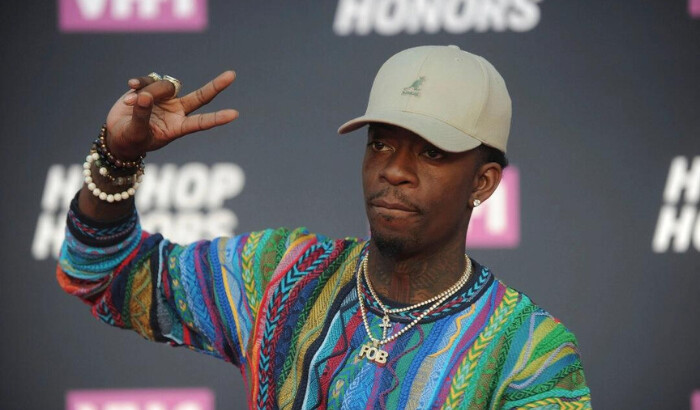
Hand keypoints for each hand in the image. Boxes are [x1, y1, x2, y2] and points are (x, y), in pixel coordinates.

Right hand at [105, 71, 237, 159]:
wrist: (118, 133)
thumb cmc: (131, 140)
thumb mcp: (136, 132)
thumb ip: (142, 115)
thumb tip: (145, 96)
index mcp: (178, 127)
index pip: (201, 122)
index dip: (217, 118)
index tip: (234, 114)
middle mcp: (177, 111)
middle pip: (200, 97)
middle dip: (216, 86)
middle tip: (232, 75)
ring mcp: (167, 99)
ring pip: (165, 86)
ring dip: (148, 91)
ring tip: (130, 102)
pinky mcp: (152, 88)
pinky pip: (150, 79)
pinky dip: (140, 82)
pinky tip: (131, 86)